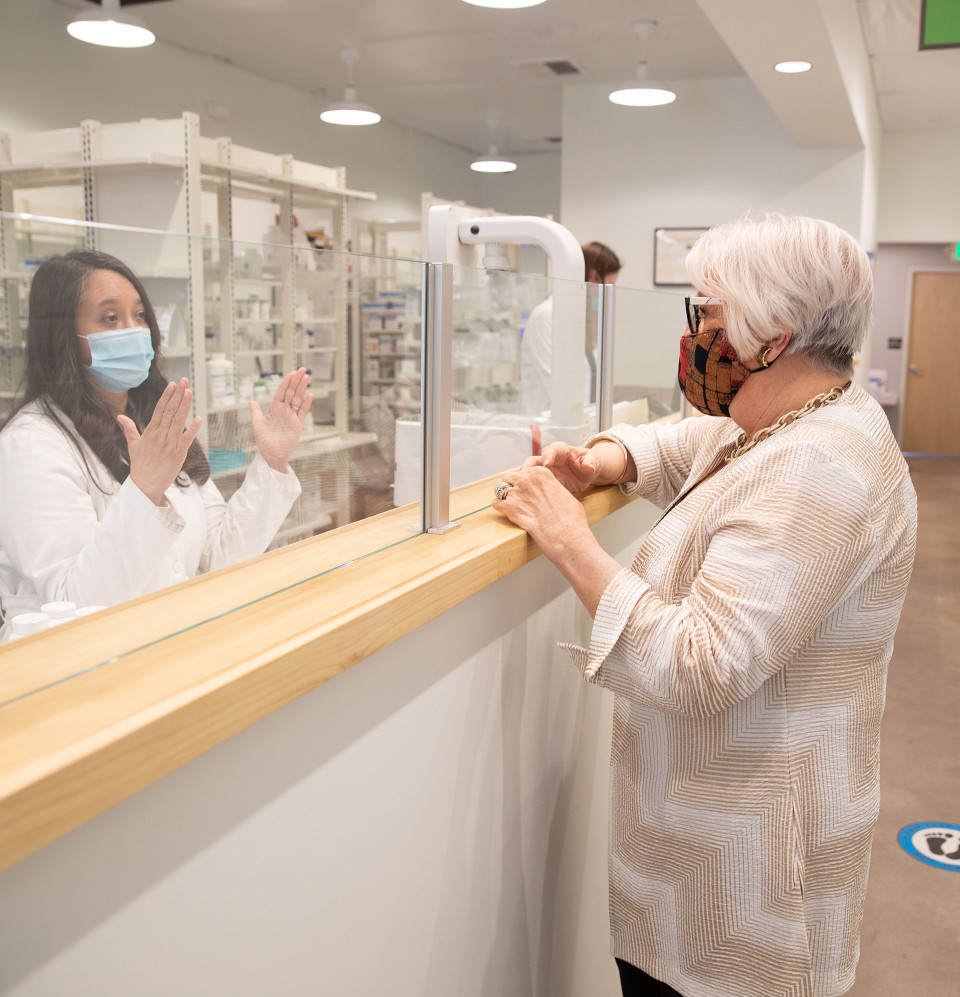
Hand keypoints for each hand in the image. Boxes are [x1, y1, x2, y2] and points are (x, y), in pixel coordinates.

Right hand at [118, 378, 202, 505]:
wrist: (144, 485)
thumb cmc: (140, 465)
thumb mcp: (132, 445)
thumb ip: (129, 428)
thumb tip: (119, 416)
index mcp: (150, 432)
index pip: (159, 410)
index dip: (167, 396)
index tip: (173, 384)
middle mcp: (159, 436)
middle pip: (170, 412)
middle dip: (177, 395)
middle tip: (184, 381)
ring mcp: (169, 444)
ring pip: (178, 421)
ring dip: (184, 406)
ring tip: (189, 392)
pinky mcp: (178, 454)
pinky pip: (187, 439)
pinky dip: (193, 429)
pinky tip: (198, 418)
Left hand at [250, 368, 312, 471]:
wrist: (271, 455)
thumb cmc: (263, 441)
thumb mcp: (257, 424)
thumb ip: (255, 411)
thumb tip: (251, 400)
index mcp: (274, 408)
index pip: (282, 391)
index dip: (286, 382)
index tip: (291, 372)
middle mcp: (284, 410)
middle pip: (292, 392)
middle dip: (297, 380)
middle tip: (302, 369)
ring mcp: (292, 416)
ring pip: (298, 399)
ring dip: (302, 388)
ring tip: (307, 377)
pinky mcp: (298, 425)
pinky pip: (303, 412)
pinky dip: (307, 403)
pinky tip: (310, 395)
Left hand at [492, 464, 589, 553]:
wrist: (566, 534)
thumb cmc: (570, 518)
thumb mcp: (564, 493)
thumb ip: (551, 488)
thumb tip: (547, 492)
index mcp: (541, 473)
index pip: (524, 471)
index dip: (524, 481)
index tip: (526, 489)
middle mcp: (527, 479)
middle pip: (509, 477)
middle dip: (511, 486)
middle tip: (517, 498)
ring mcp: (516, 492)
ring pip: (500, 489)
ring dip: (504, 497)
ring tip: (511, 506)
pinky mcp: (509, 508)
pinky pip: (496, 503)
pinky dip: (500, 508)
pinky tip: (507, 513)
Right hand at [522, 441, 602, 496]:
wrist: (588, 473)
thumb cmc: (589, 461)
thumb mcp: (593, 459)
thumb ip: (590, 462)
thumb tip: (588, 467)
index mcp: (561, 451)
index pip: (551, 450)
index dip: (548, 456)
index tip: (546, 463)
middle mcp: (550, 460)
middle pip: (533, 460)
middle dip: (528, 467)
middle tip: (525, 475)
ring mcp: (546, 472)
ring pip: (531, 474)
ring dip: (526, 480)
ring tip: (522, 487)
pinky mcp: (546, 483)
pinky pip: (537, 486)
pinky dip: (531, 490)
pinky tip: (529, 497)